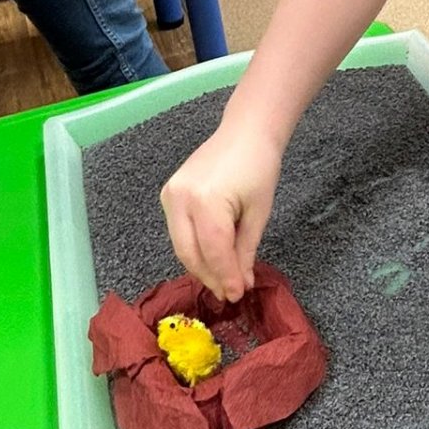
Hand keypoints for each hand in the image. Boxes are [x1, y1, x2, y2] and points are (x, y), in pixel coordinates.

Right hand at [159, 123, 280, 303]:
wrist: (245, 132)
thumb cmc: (259, 167)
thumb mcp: (258, 213)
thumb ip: (245, 251)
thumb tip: (240, 285)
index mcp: (205, 201)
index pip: (213, 252)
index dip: (225, 277)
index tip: (237, 295)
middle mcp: (180, 199)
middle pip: (190, 253)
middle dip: (210, 277)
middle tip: (229, 293)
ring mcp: (170, 195)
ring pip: (181, 246)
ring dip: (201, 265)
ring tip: (223, 279)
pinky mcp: (168, 194)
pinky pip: (179, 232)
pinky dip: (194, 248)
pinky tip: (212, 256)